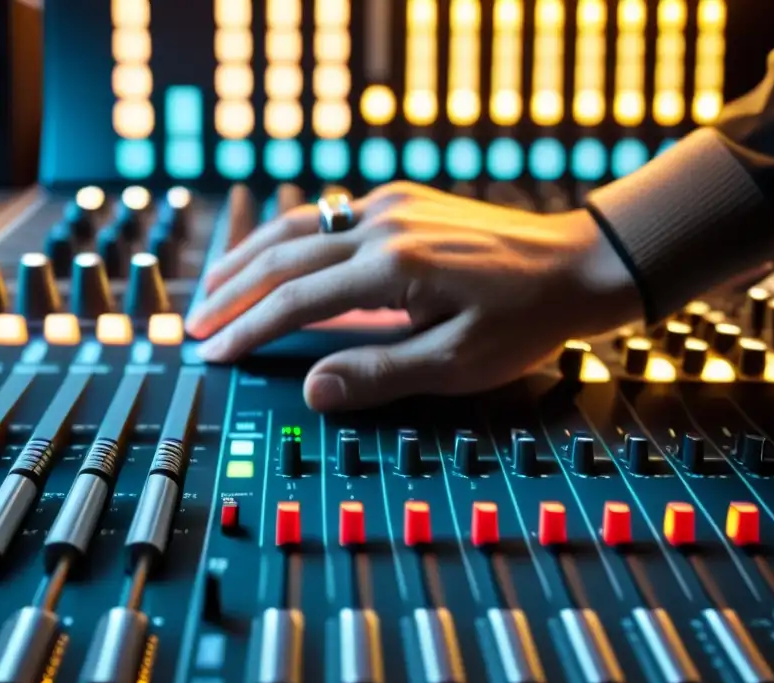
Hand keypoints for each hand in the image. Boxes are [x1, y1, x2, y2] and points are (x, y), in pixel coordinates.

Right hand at [186, 182, 642, 410]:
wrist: (578, 263)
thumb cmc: (524, 320)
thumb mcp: (457, 363)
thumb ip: (378, 374)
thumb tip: (311, 389)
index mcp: (393, 267)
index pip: (296, 300)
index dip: (247, 329)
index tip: (212, 352)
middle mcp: (383, 223)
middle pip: (282, 254)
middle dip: (232, 291)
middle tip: (195, 323)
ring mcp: (391, 205)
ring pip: (298, 224)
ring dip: (250, 257)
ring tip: (214, 287)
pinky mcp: (402, 200)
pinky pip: (327, 215)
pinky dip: (289, 240)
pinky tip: (274, 260)